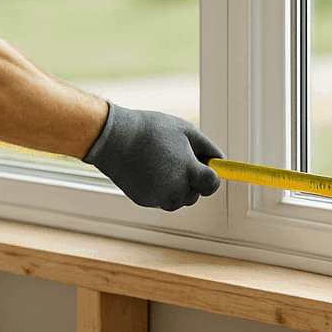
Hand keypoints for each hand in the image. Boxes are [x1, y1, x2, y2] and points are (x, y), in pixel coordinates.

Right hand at [82, 102, 223, 210]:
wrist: (113, 138)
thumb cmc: (150, 130)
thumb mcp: (185, 130)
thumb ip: (207, 148)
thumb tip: (218, 161)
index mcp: (190, 172)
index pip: (213, 185)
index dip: (210, 176)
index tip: (205, 168)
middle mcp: (177, 190)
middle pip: (195, 193)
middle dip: (191, 180)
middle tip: (176, 158)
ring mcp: (159, 198)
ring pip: (177, 198)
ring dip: (175, 186)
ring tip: (160, 162)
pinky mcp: (144, 201)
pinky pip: (159, 198)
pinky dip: (158, 187)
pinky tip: (147, 169)